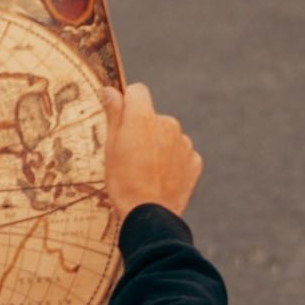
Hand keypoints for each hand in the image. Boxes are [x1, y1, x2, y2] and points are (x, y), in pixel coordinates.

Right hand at [102, 82, 202, 216]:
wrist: (149, 214)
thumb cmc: (123, 181)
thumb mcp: (110, 147)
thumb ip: (114, 114)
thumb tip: (110, 90)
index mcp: (143, 117)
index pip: (138, 91)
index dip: (127, 102)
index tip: (121, 118)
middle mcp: (167, 124)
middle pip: (153, 117)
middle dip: (143, 129)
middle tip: (130, 155)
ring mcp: (184, 142)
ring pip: (167, 136)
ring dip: (158, 146)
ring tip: (145, 171)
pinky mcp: (194, 160)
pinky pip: (180, 153)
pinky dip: (172, 161)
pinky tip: (160, 177)